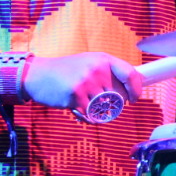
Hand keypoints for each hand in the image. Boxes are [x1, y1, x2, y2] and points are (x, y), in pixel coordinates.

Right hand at [22, 53, 144, 115]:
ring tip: (82, 103)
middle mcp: (97, 68)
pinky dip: (85, 116)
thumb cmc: (66, 72)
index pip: (130, 74)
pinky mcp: (77, 94)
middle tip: (96, 102)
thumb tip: (132, 88)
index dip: (136, 89)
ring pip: (104, 107)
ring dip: (96, 111)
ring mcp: (87, 81)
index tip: (133, 98)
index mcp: (103, 59)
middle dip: (110, 104)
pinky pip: (90, 115)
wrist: (38, 75)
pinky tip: (75, 107)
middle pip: (118, 96)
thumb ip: (107, 73)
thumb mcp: (88, 63)